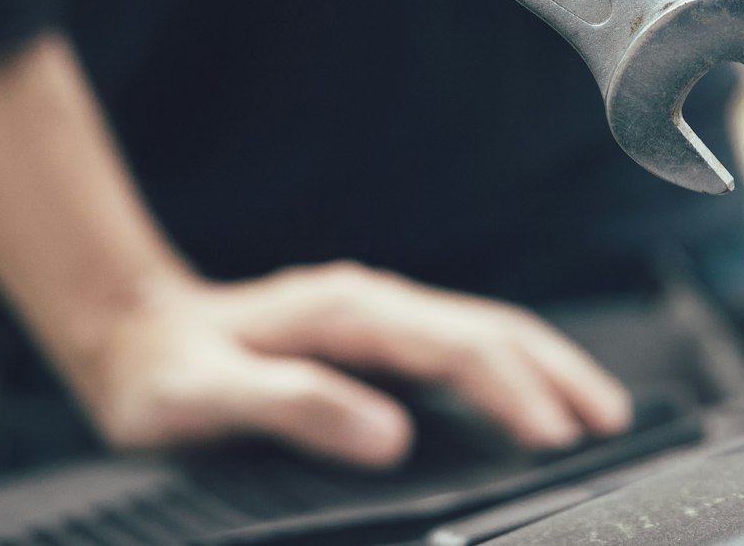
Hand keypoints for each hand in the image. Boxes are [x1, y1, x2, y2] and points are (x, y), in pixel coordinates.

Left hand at [76, 263, 632, 467]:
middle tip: (613, 424)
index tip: (557, 439)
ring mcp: (380, 314)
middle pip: (495, 328)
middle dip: (560, 373)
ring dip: (548, 366)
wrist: (130, 331)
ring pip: (489, 329)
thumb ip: (298, 409)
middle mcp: (376, 303)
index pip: (460, 348)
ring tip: (598, 411)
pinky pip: (464, 343)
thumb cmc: (163, 374)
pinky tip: (531, 397)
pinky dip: (513, 367)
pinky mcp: (377, 333)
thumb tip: (390, 435)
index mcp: (350, 314)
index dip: (516, 393)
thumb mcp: (208, 399)